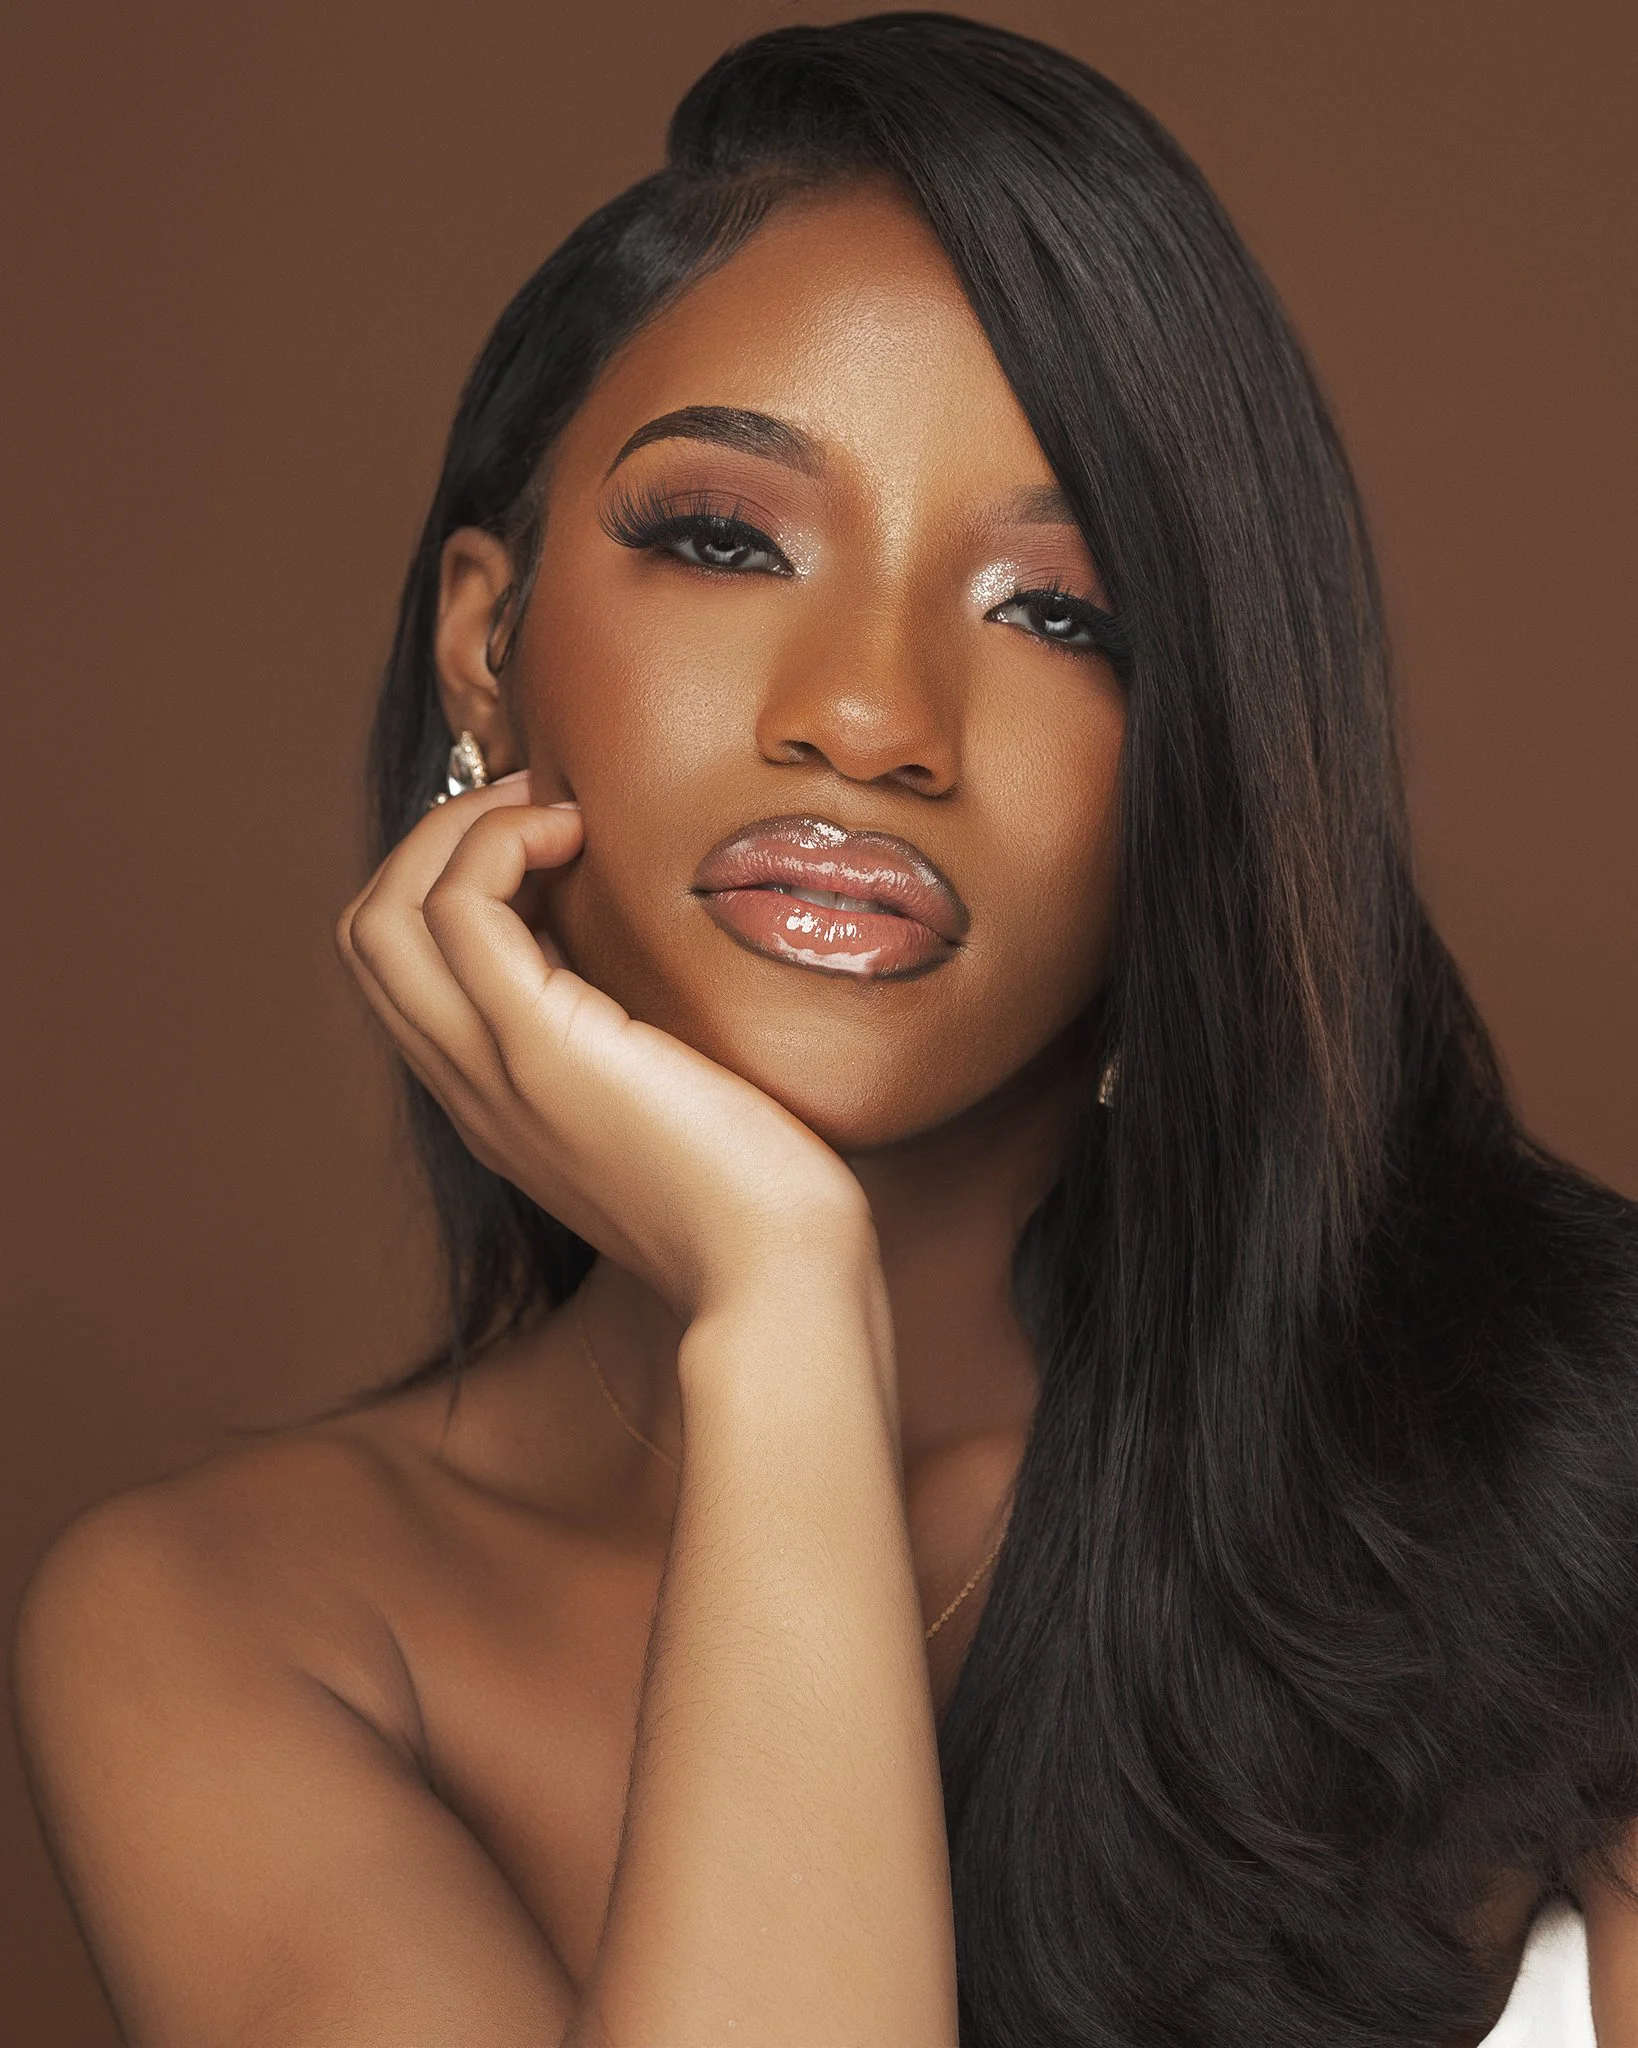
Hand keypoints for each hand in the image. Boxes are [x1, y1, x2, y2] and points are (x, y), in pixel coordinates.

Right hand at [336, 776, 873, 1320]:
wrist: (779, 1278)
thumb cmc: (758, 1193)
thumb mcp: (667, 1099)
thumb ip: (626, 1037)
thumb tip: (638, 944)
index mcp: (494, 1103)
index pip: (407, 973)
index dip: (452, 883)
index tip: (550, 840)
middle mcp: (470, 1091)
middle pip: (368, 935)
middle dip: (436, 840)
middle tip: (541, 803)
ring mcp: (493, 1072)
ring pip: (383, 918)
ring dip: (457, 830)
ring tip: (554, 809)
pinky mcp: (542, 1051)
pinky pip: (460, 913)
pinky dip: (499, 844)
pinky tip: (580, 834)